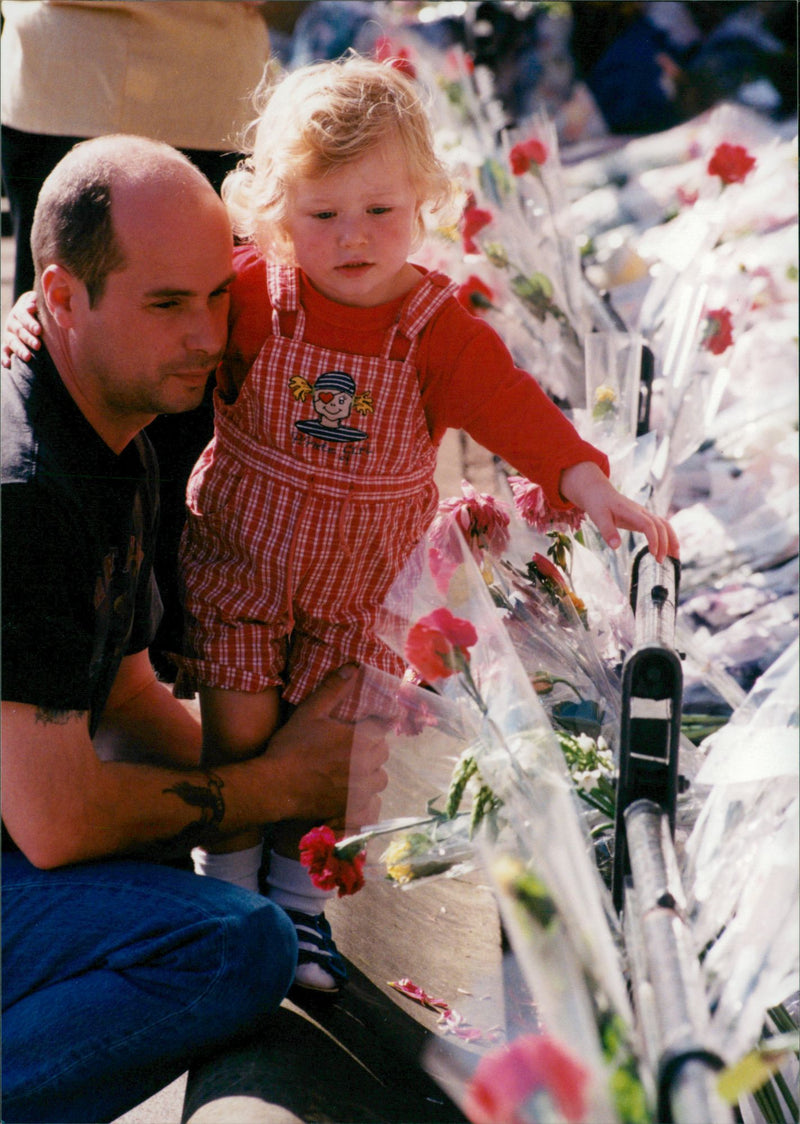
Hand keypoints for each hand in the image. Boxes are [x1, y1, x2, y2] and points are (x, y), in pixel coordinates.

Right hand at [2, 291, 40, 366]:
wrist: (26, 312)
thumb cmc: (36, 308)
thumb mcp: (35, 301)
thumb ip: (34, 301)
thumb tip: (32, 305)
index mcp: (19, 312)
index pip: (23, 317)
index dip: (30, 323)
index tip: (39, 330)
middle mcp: (12, 323)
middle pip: (19, 331)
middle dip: (28, 339)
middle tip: (38, 346)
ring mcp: (8, 334)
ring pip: (12, 342)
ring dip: (19, 349)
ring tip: (28, 357)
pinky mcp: (7, 344)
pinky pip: (4, 351)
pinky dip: (4, 357)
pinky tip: (7, 364)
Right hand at [264, 664, 388, 824]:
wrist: (276, 786)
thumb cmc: (292, 747)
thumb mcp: (311, 711)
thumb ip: (333, 689)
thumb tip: (353, 667)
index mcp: (361, 739)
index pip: (382, 727)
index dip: (372, 725)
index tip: (362, 726)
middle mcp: (367, 764)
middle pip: (382, 752)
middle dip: (371, 747)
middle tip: (352, 745)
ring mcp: (361, 788)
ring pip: (379, 777)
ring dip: (371, 771)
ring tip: (353, 768)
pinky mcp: (353, 807)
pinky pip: (370, 799)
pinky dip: (364, 794)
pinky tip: (348, 788)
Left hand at [560, 461, 678, 562]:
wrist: (598, 491)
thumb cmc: (598, 504)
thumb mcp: (598, 517)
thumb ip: (607, 531)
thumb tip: (616, 547)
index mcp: (631, 511)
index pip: (648, 524)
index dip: (654, 538)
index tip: (653, 553)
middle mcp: (641, 512)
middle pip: (661, 525)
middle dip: (665, 543)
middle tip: (661, 562)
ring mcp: (644, 514)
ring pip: (664, 525)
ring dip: (671, 540)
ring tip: (674, 558)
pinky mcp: (643, 518)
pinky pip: (659, 527)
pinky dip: (667, 537)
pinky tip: (667, 550)